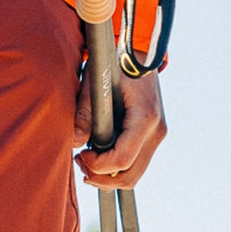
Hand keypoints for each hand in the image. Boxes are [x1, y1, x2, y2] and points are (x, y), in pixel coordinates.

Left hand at [77, 71, 166, 188]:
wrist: (137, 54)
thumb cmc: (114, 65)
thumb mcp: (94, 85)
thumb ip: (83, 114)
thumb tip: (73, 142)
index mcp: (145, 117)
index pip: (122, 160)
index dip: (97, 165)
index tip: (81, 154)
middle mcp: (156, 131)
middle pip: (129, 176)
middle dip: (101, 178)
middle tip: (80, 161)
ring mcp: (157, 136)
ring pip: (133, 176)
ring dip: (108, 177)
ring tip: (87, 161)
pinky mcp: (152, 137)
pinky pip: (135, 164)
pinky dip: (116, 168)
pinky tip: (99, 157)